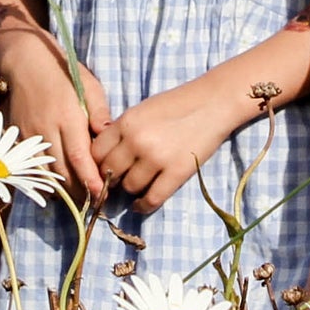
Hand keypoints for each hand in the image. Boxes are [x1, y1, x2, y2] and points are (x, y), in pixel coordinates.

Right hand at [0, 20, 112, 196]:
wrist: (26, 62)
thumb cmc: (64, 73)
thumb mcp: (90, 87)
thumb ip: (100, 113)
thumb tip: (109, 138)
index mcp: (67, 117)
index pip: (78, 157)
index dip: (89, 180)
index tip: (101, 194)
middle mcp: (45, 129)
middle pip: (62, 172)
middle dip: (79, 190)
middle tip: (95, 200)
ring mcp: (28, 135)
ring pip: (45, 173)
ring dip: (62, 188)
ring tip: (79, 195)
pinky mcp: (17, 137)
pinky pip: (32, 166)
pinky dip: (46, 179)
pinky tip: (58, 183)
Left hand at [91, 76, 250, 210]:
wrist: (213, 103)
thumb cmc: (177, 104)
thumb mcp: (142, 110)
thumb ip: (122, 130)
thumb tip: (104, 156)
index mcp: (126, 122)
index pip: (96, 153)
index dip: (98, 162)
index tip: (105, 167)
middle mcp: (136, 141)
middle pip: (110, 172)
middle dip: (112, 178)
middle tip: (118, 180)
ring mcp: (156, 158)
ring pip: (129, 187)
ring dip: (131, 189)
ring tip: (137, 186)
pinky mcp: (176, 172)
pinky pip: (152, 198)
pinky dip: (143, 206)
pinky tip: (141, 205)